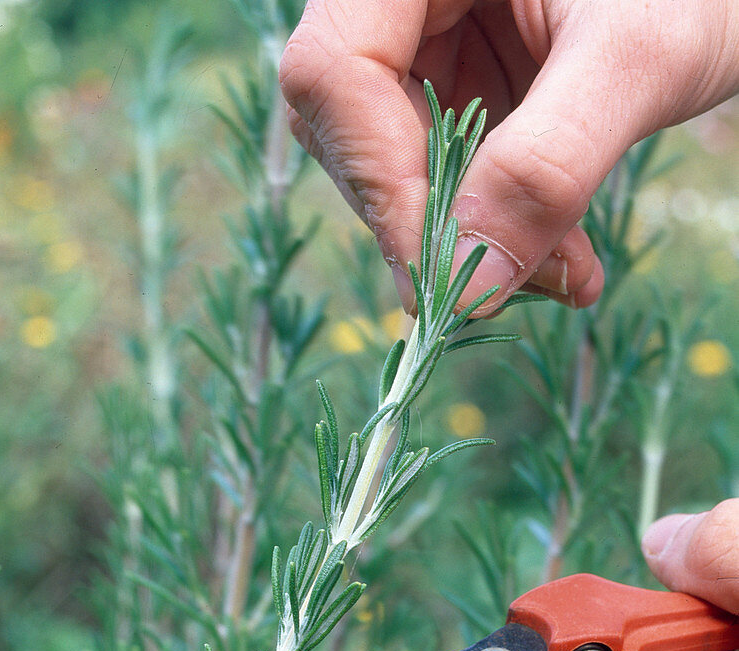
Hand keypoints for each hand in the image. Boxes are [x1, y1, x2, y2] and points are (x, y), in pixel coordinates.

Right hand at [280, 1, 738, 312]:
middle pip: (351, 126)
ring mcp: (430, 41)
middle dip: (432, 223)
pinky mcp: (462, 84)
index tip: (438, 271)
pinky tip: (563, 261)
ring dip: (472, 242)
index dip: (375, 178)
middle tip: (502, 287)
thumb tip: (467, 287)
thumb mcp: (636, 60)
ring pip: (397, 166)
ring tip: (562, 275)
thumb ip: (549, 164)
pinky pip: (450, 174)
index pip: (335, 68)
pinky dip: (501, 231)